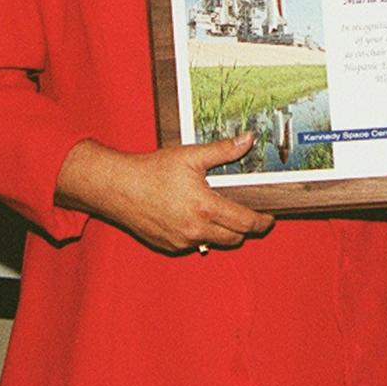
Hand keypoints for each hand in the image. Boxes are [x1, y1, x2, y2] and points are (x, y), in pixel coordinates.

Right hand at [59, 134, 273, 253]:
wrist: (117, 187)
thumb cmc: (152, 171)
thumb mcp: (190, 155)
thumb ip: (223, 150)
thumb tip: (248, 140)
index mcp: (206, 208)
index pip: (245, 223)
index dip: (261, 222)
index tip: (268, 218)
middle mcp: (196, 230)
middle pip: (234, 238)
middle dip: (244, 228)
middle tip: (247, 215)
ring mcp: (181, 241)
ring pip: (214, 242)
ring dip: (222, 232)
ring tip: (221, 214)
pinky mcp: (168, 245)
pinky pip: (193, 244)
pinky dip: (200, 234)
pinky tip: (194, 217)